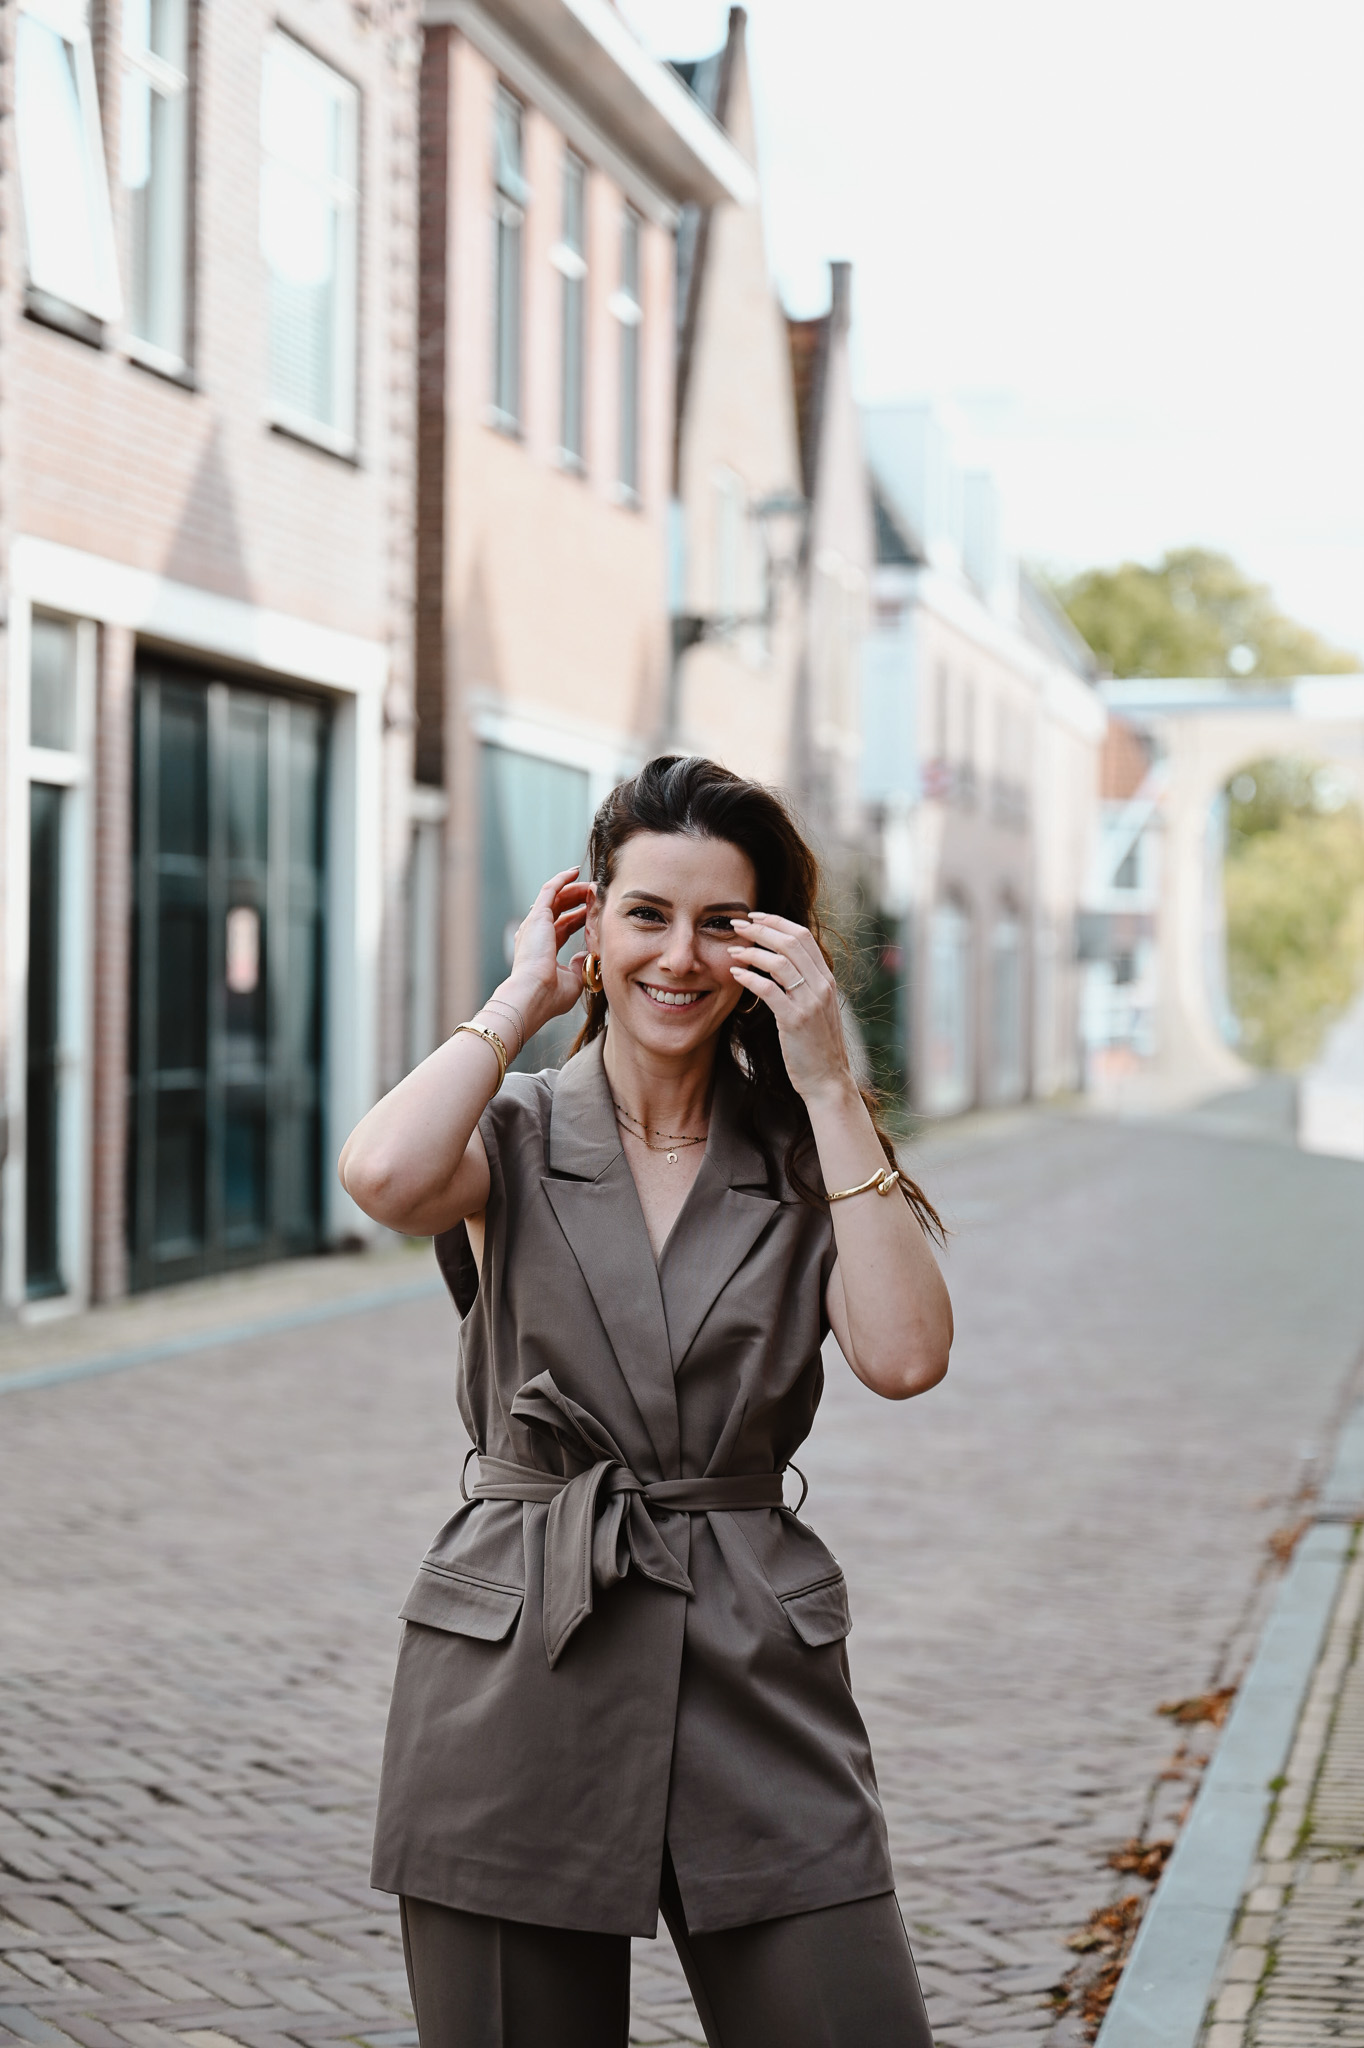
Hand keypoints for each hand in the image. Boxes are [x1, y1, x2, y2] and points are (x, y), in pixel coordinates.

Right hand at [503, 867, 589, 1034]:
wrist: (533, 994)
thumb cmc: (550, 995)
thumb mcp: (573, 980)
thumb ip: (580, 966)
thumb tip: (586, 955)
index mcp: (543, 951)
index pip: (564, 927)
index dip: (580, 918)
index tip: (596, 913)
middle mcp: (536, 935)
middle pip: (560, 910)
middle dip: (579, 901)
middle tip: (596, 895)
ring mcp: (535, 925)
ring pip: (556, 898)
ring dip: (574, 889)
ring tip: (591, 884)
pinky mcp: (537, 916)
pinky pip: (550, 890)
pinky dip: (561, 880)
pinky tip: (575, 872)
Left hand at [727, 914, 854, 1105]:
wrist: (828, 1079)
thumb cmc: (816, 1045)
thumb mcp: (817, 1008)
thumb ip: (804, 984)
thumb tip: (781, 964)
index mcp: (826, 979)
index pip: (802, 936)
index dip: (776, 922)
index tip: (755, 917)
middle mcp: (821, 985)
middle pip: (790, 942)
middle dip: (760, 929)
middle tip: (736, 925)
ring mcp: (810, 1002)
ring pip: (779, 962)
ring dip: (751, 951)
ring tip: (731, 950)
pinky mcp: (795, 1020)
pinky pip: (769, 990)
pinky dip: (750, 978)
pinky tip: (735, 975)